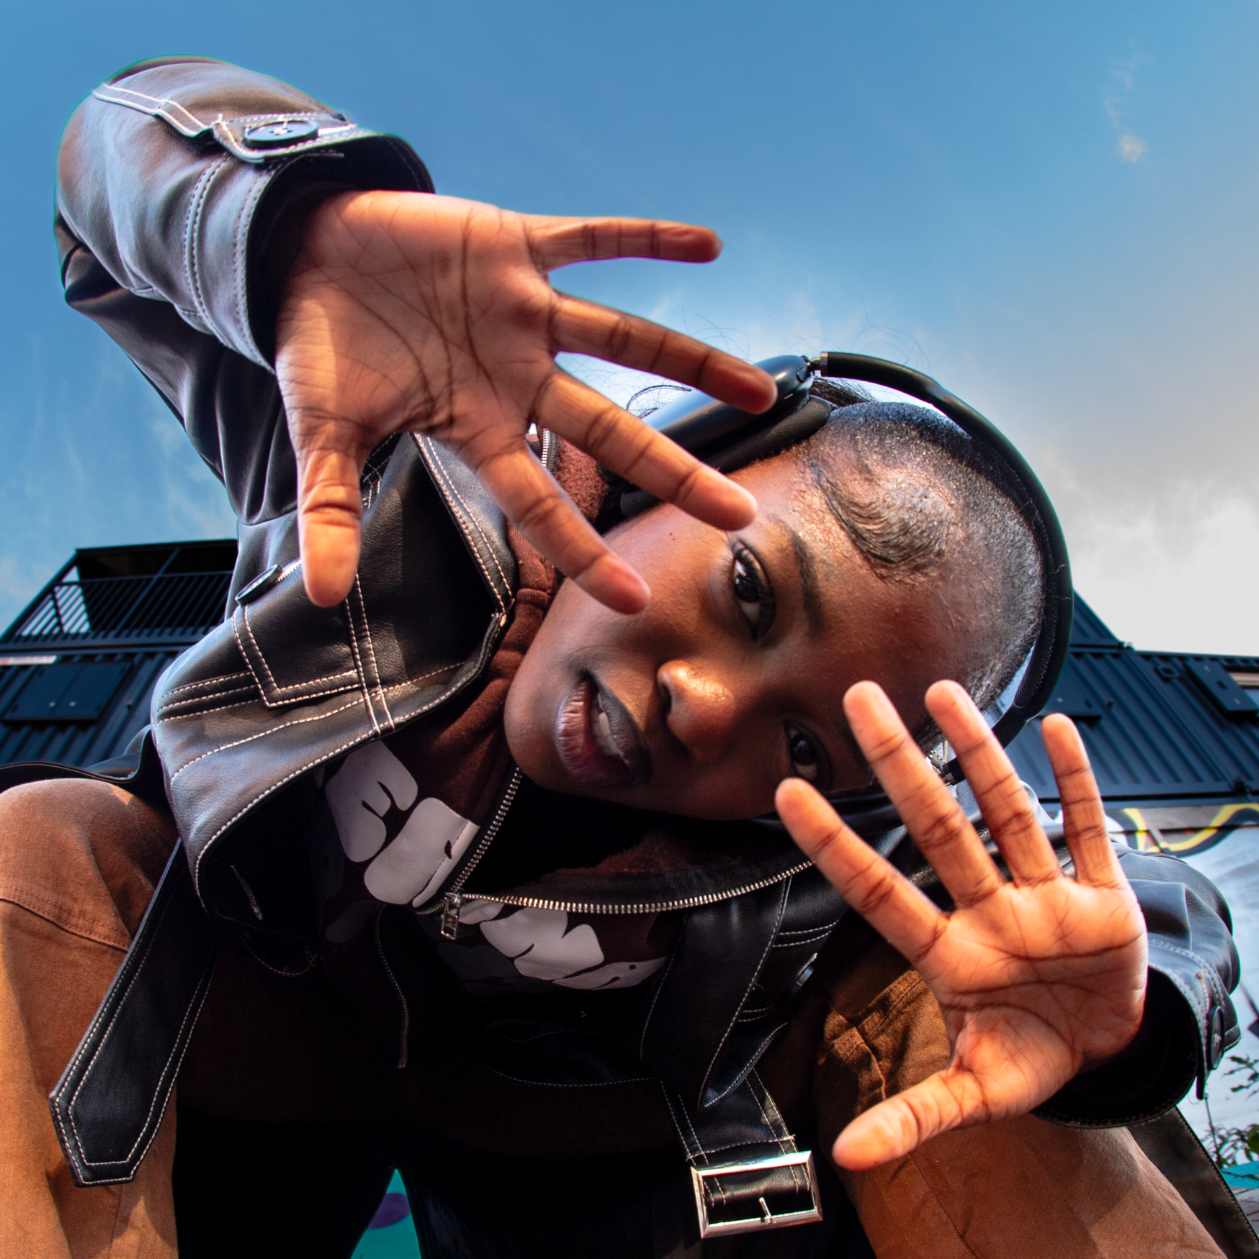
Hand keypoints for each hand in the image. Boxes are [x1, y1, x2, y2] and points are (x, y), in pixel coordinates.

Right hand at [275, 191, 776, 610]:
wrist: (313, 256)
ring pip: (626, 341)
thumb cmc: (324, 349)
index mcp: (477, 426)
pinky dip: (646, 238)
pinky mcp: (518, 244)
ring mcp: (526, 312)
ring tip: (762, 391)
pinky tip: (710, 246)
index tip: (635, 600)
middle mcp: (519, 377)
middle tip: (739, 515)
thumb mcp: (323, 431)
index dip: (583, 551)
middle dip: (674, 473)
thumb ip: (331, 508)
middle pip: (612, 433)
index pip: (540, 501)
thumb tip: (319, 596)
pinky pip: (594, 239)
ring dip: (693, 362)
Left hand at [775, 680, 1146, 1170]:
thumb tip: (846, 1161)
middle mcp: (990, 911)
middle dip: (900, 766)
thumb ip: (917, 1116)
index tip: (786, 793)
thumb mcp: (979, 1093)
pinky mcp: (1103, 897)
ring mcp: (1045, 896)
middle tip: (856, 698)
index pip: (880, 891)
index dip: (836, 845)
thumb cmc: (1032, 1055)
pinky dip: (1078, 785)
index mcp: (953, 956)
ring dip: (980, 753)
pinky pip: (1088, 831)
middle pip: (937, 827)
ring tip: (943, 692)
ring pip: (1006, 812)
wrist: (1108, 1042)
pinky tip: (1058, 731)